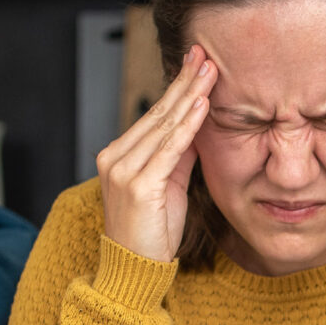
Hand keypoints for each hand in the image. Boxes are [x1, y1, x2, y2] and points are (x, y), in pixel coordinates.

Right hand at [96, 45, 217, 261]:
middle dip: (185, 81)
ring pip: (164, 125)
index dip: (178, 86)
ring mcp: (123, 170)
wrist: (134, 270)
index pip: (155, 114)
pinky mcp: (137, 185)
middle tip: (205, 54)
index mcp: (119, 154)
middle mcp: (115, 157)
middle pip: (159, 112)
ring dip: (190, 94)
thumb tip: (197, 126)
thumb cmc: (153, 231)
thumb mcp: (169, 185)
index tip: (196, 63)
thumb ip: (179, 155)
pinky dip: (188, 125)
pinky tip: (201, 104)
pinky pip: (169, 149)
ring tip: (209, 71)